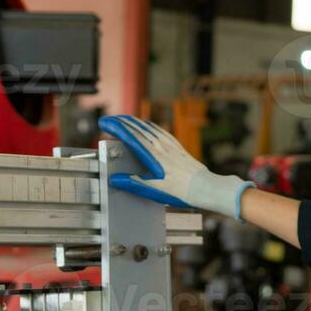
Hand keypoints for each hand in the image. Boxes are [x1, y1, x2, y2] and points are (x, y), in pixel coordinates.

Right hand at [98, 115, 250, 218]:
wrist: (206, 187)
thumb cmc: (181, 191)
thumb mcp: (155, 190)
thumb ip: (134, 183)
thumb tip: (115, 179)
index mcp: (153, 156)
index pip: (130, 136)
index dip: (115, 127)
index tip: (104, 122)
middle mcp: (161, 147)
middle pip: (138, 128)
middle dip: (121, 122)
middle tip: (109, 120)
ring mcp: (171, 145)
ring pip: (149, 128)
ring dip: (134, 122)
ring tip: (124, 119)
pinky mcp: (178, 147)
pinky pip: (161, 131)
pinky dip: (150, 126)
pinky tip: (148, 126)